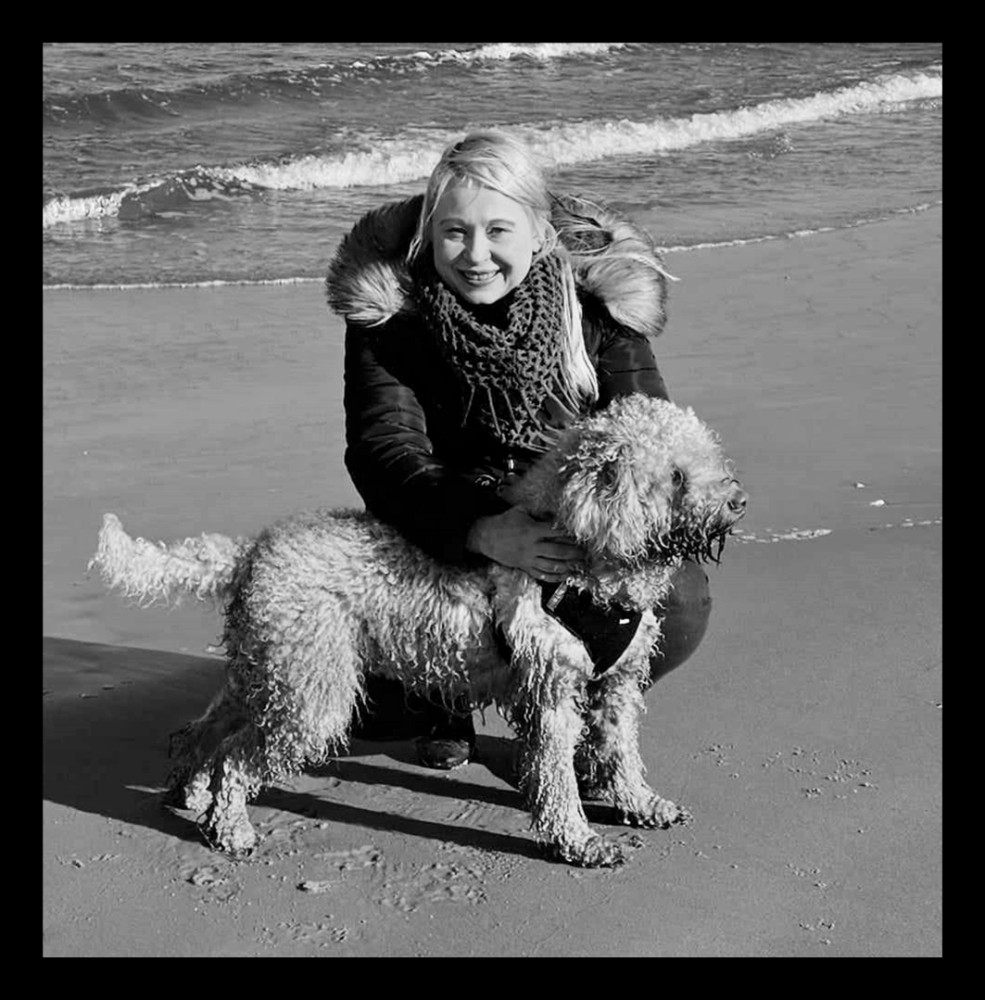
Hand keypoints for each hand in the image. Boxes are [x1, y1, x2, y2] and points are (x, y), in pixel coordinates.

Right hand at [467, 507, 584, 581]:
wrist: (486, 537)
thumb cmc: (504, 522)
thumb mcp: (520, 510)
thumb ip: (538, 511)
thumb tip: (555, 512)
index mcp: (532, 530)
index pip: (555, 532)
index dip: (569, 533)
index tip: (580, 534)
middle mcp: (531, 546)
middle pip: (557, 551)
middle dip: (573, 552)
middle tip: (585, 552)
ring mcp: (528, 558)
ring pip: (551, 565)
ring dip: (567, 566)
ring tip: (579, 565)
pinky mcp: (525, 567)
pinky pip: (541, 575)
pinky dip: (554, 577)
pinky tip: (565, 576)